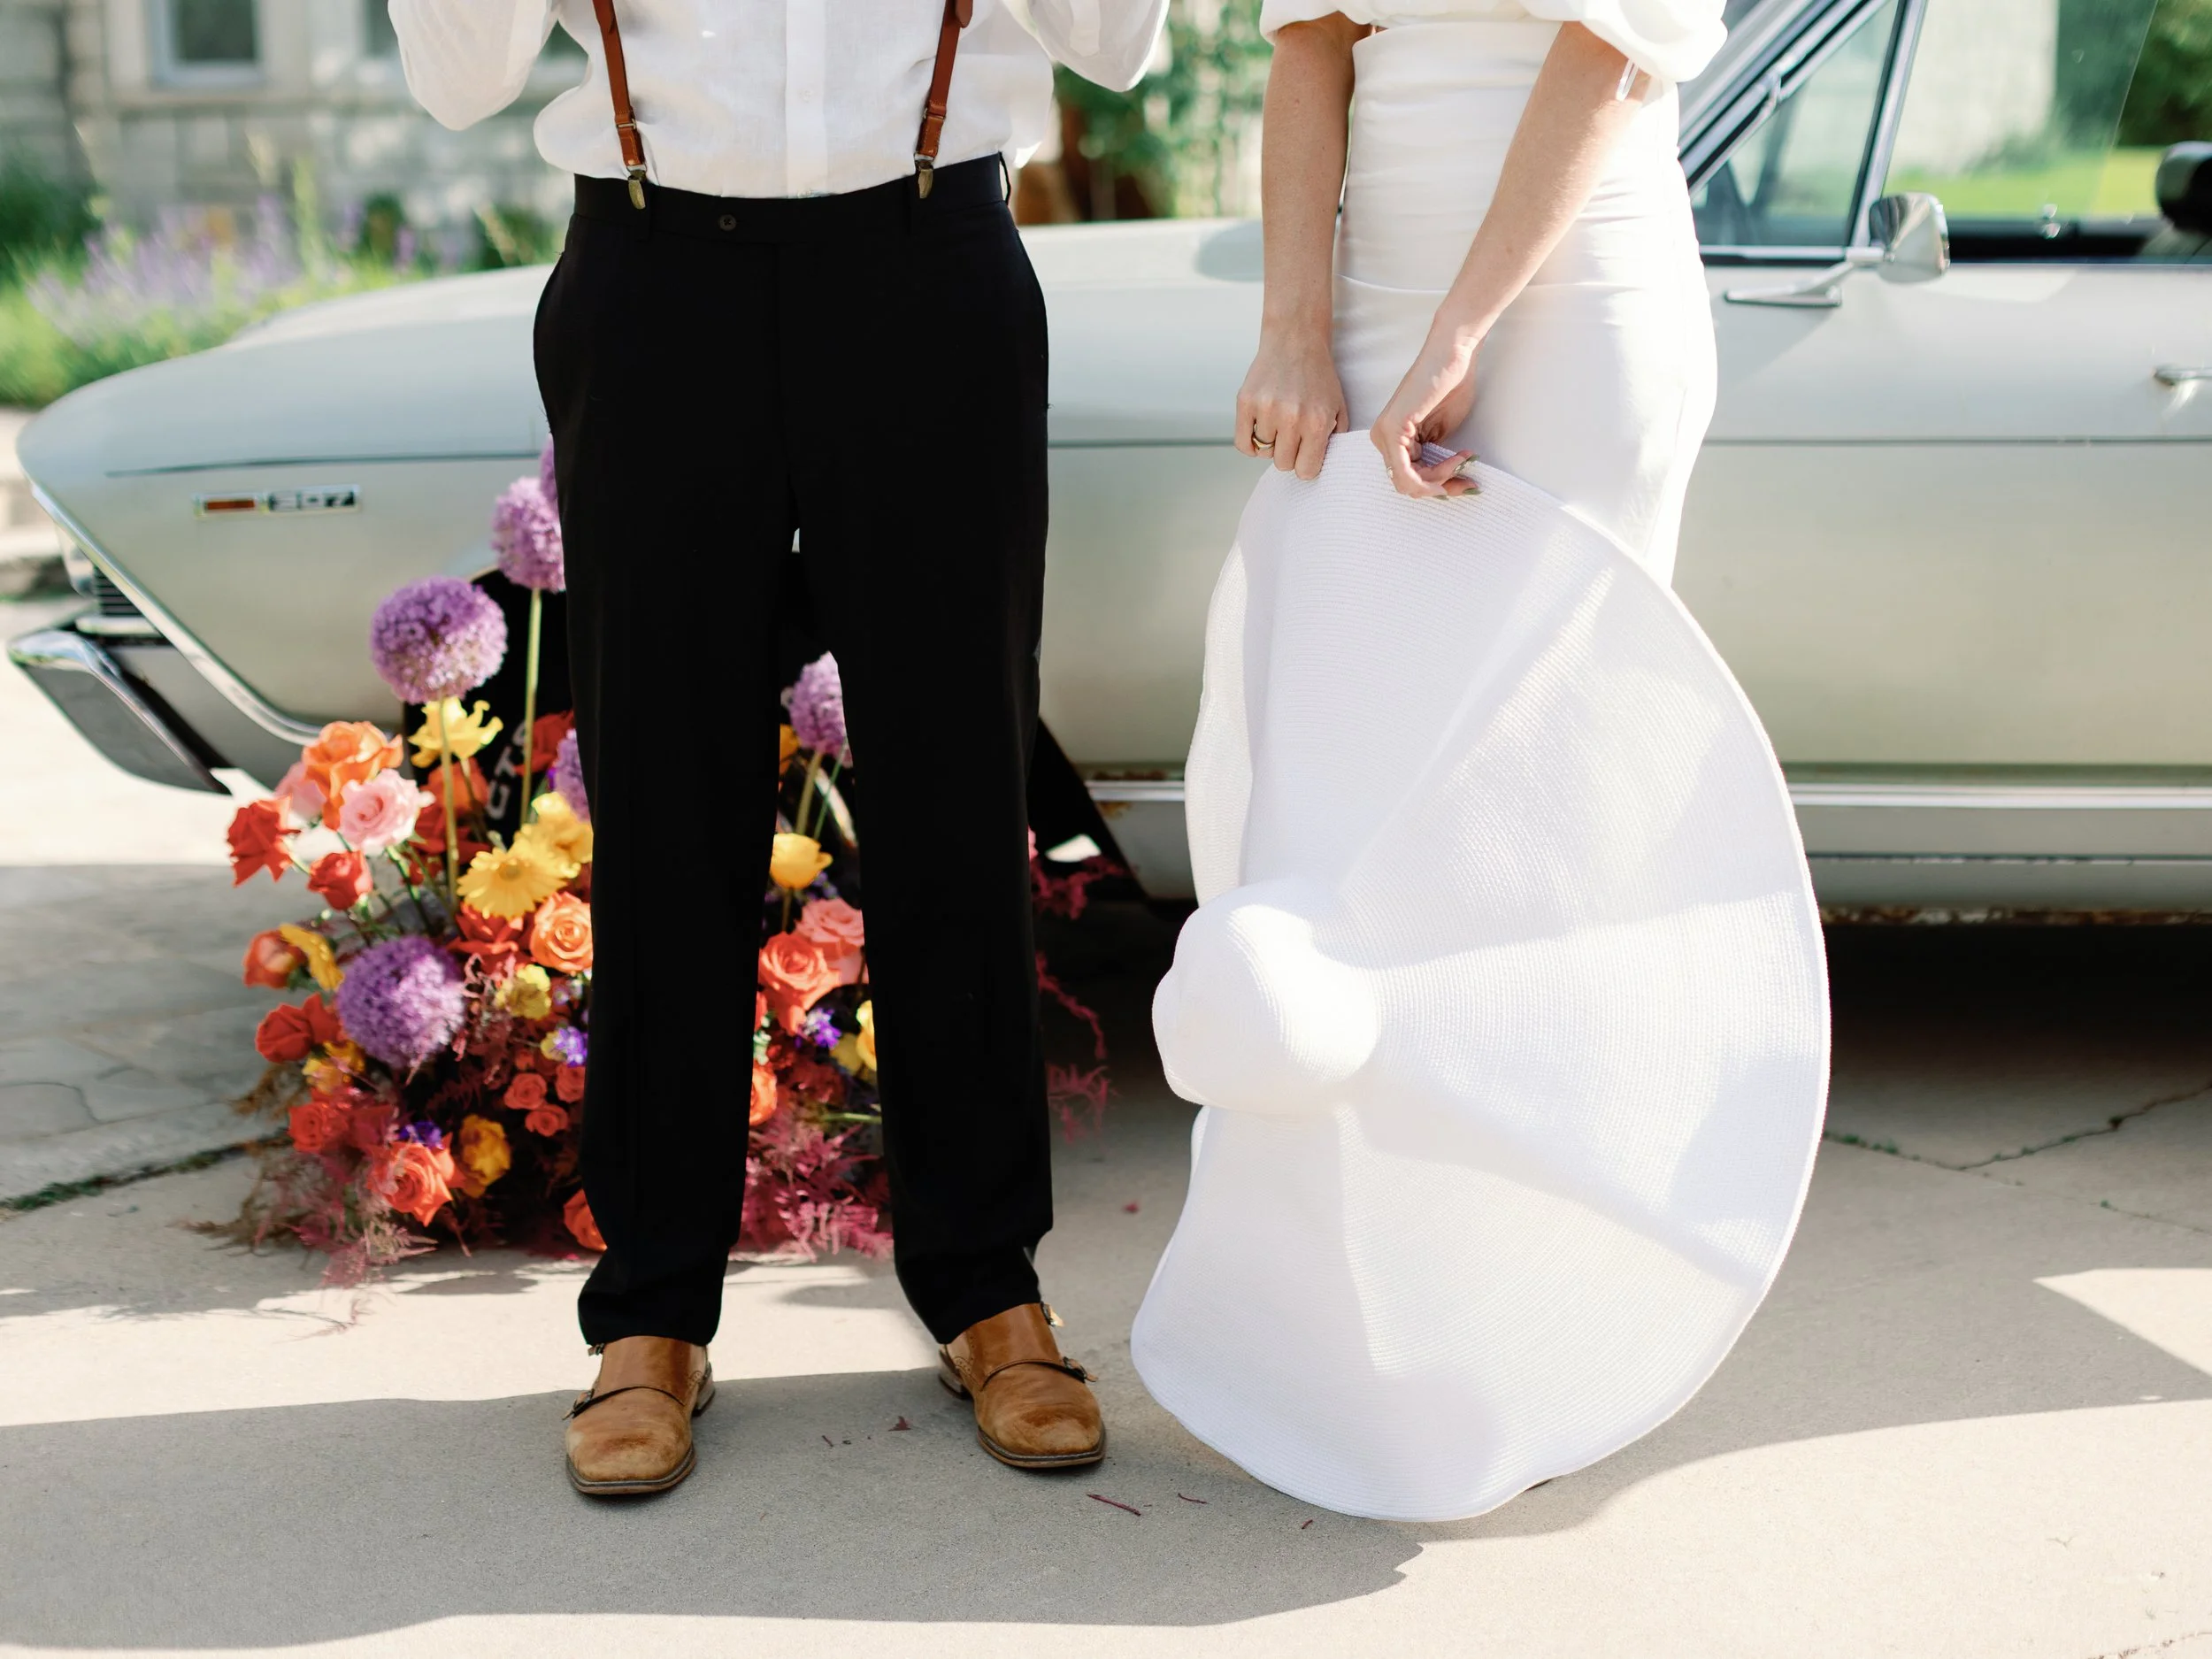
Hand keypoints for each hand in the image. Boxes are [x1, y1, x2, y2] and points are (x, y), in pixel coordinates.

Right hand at [1236, 327, 1348, 480]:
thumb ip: (1333, 441)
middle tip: (1293, 436)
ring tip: (1279, 422)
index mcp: (1316, 422)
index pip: (1306, 471)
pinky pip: (1243, 443)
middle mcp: (1291, 418)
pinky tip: (1261, 429)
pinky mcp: (1246, 402)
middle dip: (1289, 454)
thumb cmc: (1318, 376)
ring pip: (1263, 452)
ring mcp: (1266, 409)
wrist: (1296, 340)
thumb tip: (1320, 466)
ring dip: (1271, 442)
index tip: (1306, 453)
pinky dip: (1251, 443)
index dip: (1306, 464)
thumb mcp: (1338, 408)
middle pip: (1283, 464)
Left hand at [1370, 333, 1480, 497]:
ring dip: (1441, 478)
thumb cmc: (1450, 388)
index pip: (1408, 479)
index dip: (1438, 487)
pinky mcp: (1392, 431)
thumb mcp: (1440, 435)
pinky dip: (1435, 475)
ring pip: (1408, 483)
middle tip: (1467, 479)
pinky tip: (1455, 460)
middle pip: (1407, 485)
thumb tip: (1440, 485)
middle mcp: (1381, 439)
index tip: (1465, 481)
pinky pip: (1406, 474)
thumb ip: (1433, 459)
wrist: (1452, 358)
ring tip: (1462, 459)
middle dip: (1440, 486)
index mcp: (1390, 439)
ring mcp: (1383, 435)